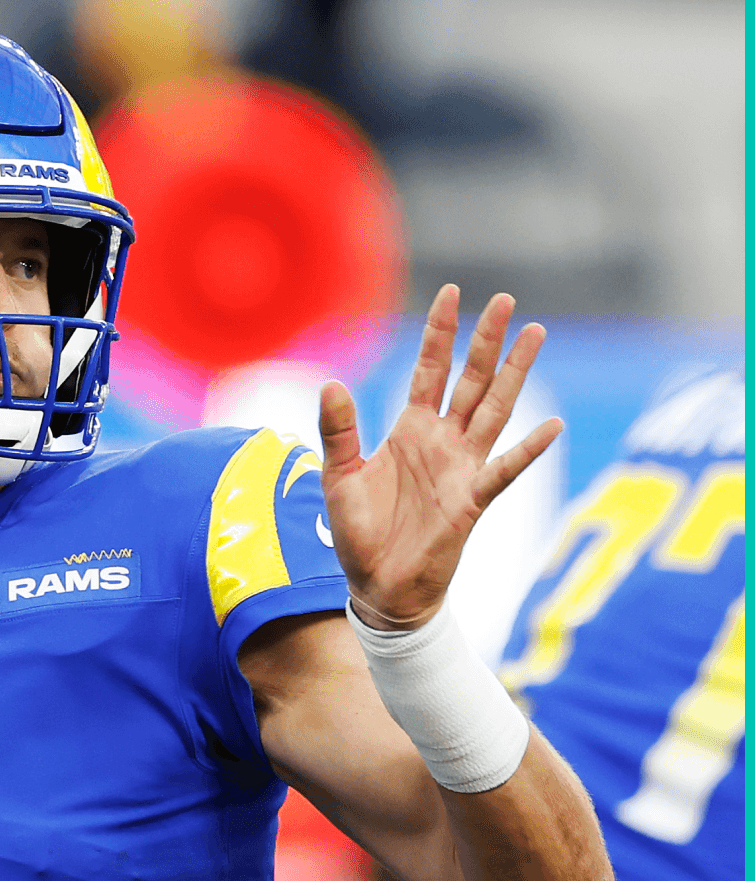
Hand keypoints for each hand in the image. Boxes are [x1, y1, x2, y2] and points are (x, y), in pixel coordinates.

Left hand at [318, 285, 562, 629]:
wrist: (377, 587)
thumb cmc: (359, 533)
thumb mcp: (339, 476)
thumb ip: (338, 431)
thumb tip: (330, 383)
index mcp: (409, 430)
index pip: (429, 370)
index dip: (439, 334)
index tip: (451, 293)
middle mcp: (442, 442)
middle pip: (471, 380)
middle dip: (487, 341)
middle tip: (507, 300)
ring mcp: (462, 468)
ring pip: (495, 411)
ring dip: (515, 375)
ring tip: (536, 335)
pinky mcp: (472, 501)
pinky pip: (504, 471)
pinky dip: (527, 450)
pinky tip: (550, 427)